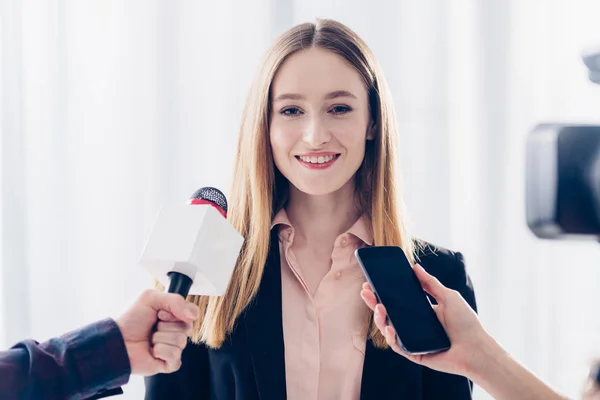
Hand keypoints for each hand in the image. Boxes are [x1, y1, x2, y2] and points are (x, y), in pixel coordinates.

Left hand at [115, 289, 198, 375]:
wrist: (115, 342)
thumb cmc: (130, 320)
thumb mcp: (150, 298)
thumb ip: (175, 300)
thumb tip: (193, 315)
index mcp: (172, 316)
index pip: (191, 313)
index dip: (177, 312)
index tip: (160, 312)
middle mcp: (173, 331)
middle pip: (187, 328)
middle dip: (167, 325)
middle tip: (153, 326)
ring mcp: (171, 347)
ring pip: (181, 342)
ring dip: (161, 338)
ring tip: (150, 339)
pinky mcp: (167, 363)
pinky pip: (176, 357)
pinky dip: (162, 352)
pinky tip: (152, 351)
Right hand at [360, 264, 493, 376]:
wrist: (477, 349)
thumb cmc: (466, 323)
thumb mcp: (448, 296)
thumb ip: (430, 283)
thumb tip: (415, 267)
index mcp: (420, 311)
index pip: (397, 300)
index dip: (383, 292)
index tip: (372, 282)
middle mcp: (414, 325)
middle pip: (388, 313)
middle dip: (374, 302)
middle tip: (365, 291)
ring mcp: (412, 339)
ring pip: (388, 329)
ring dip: (380, 318)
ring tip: (379, 308)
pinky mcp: (414, 353)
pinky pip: (397, 345)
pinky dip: (391, 337)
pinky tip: (390, 328)